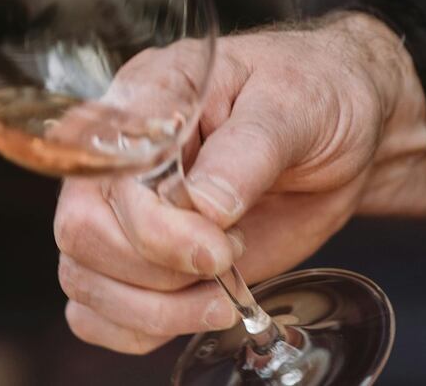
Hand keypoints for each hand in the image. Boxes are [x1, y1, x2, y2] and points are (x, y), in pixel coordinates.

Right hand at [53, 12, 425, 352]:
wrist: (343, 133)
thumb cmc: (314, 96)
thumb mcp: (295, 106)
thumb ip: (248, 150)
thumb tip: (205, 205)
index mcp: (148, 95)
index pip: (107, 171)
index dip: (153, 225)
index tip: (218, 248)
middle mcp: (120, 153)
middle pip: (83, 232)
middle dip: (159, 273)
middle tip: (230, 260)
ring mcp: (125, 208)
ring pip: (85, 279)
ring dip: (156, 310)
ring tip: (224, 294)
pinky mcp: (143, 256)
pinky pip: (96, 310)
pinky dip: (140, 329)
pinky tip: (196, 311)